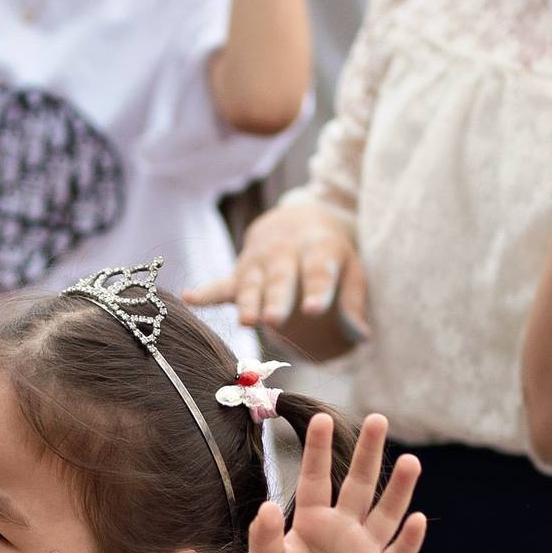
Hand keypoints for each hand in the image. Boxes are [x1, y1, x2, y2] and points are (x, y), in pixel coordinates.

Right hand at [190, 191, 368, 349]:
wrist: (294, 217)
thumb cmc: (328, 252)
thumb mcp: (349, 267)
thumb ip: (353, 299)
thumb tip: (362, 335)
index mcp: (318, 248)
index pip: (318, 271)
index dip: (316, 289)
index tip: (314, 309)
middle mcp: (285, 252)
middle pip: (281, 279)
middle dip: (276, 299)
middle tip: (273, 320)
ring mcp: (259, 262)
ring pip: (252, 285)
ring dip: (248, 303)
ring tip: (247, 322)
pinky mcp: (240, 272)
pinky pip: (222, 284)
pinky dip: (206, 292)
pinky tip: (189, 298)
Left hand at [250, 410, 424, 552]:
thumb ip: (265, 538)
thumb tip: (265, 508)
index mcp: (313, 520)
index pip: (316, 478)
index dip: (317, 450)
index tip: (319, 418)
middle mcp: (343, 527)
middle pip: (359, 484)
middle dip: (368, 453)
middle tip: (378, 419)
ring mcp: (366, 550)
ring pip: (386, 513)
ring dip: (398, 489)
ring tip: (410, 461)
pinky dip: (409, 539)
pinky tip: (415, 519)